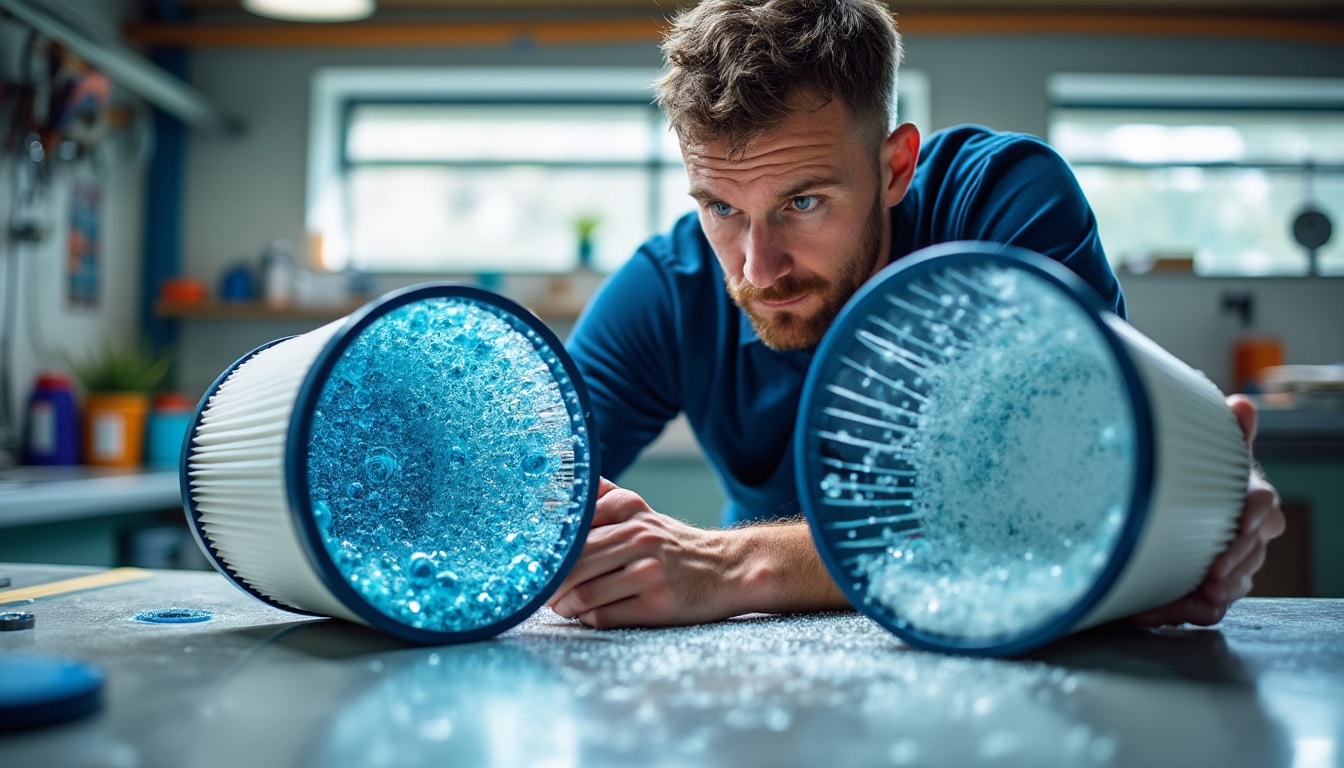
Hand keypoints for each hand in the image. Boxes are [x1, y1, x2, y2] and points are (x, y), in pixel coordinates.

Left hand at [546, 477, 754, 627]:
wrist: (728, 569)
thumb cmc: (673, 545)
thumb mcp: (641, 511)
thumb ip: (602, 497)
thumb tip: (556, 485)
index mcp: (629, 507)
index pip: (571, 528)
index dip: (544, 549)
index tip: (530, 560)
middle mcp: (639, 535)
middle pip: (573, 563)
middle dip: (549, 583)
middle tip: (538, 591)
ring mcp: (649, 571)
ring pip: (584, 593)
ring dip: (565, 605)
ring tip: (561, 606)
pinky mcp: (657, 603)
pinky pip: (604, 615)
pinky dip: (588, 618)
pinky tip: (588, 615)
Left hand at [1129, 395, 1285, 626]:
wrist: (1171, 512)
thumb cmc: (1199, 479)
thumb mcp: (1210, 453)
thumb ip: (1229, 432)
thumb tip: (1241, 404)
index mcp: (1249, 500)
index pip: (1264, 506)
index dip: (1256, 514)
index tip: (1244, 521)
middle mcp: (1248, 536)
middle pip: (1253, 550)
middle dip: (1236, 560)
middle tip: (1214, 571)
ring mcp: (1233, 567)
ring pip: (1236, 584)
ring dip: (1216, 592)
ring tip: (1194, 594)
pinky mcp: (1210, 593)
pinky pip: (1208, 610)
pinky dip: (1183, 610)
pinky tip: (1151, 610)